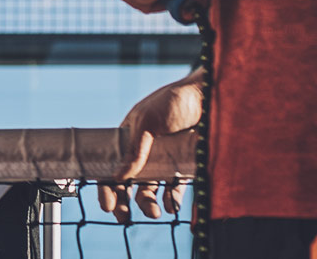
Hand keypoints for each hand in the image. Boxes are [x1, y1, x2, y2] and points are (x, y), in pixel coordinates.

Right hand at [95, 70, 203, 222]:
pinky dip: (172, 199)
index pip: (112, 166)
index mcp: (128, 139)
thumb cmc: (174, 101)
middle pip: (129, 182)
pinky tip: (172, 207)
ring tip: (154, 213)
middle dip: (124, 201)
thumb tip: (119, 176)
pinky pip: (174, 188)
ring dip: (148, 203)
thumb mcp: (149, 122)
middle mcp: (144, 153)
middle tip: (123, 218)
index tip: (107, 205)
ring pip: (151, 188)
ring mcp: (164, 160)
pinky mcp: (183, 166)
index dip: (107, 186)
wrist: (209, 97)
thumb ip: (135, 149)